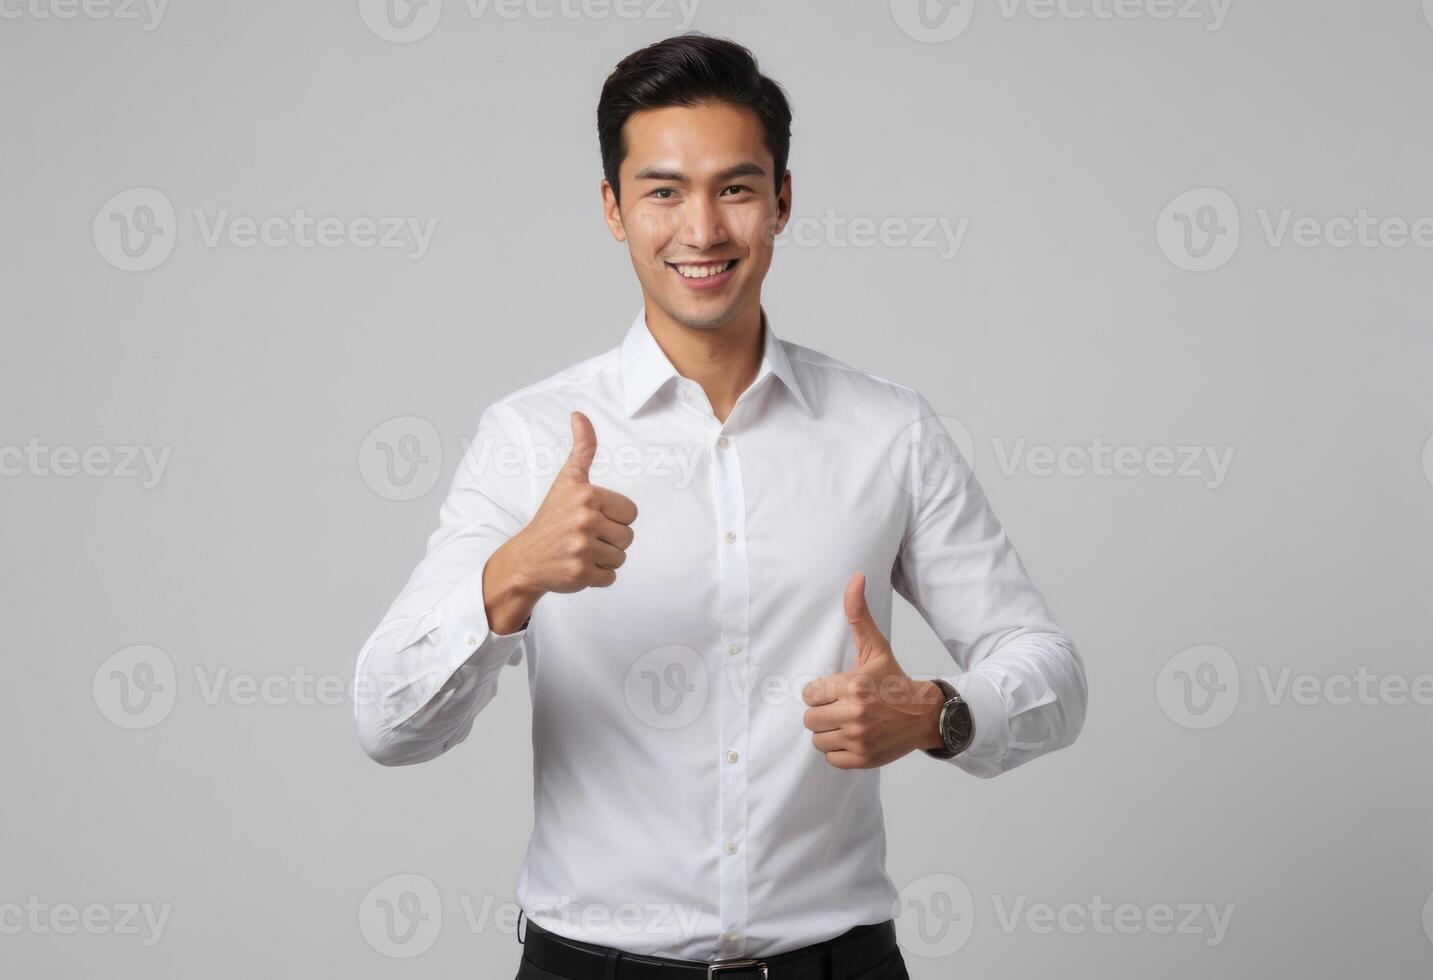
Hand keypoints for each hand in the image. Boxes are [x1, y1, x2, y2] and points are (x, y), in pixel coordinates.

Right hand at [482, 411, 637, 632]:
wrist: (525, 558)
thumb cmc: (551, 517)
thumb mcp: (567, 480)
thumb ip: (582, 448)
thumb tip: (579, 415)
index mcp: (586, 495)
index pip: (631, 512)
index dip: (615, 517)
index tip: (592, 517)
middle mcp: (584, 520)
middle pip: (628, 536)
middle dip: (611, 539)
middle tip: (584, 536)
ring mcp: (582, 548)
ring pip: (621, 557)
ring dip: (605, 558)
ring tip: (581, 551)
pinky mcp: (581, 573)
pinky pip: (610, 577)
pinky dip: (598, 576)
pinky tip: (578, 566)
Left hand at [801, 572, 945, 768]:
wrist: (925, 715)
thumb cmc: (894, 681)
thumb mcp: (876, 647)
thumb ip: (859, 615)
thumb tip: (855, 577)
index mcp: (854, 686)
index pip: (810, 694)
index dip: (820, 692)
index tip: (836, 690)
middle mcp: (856, 714)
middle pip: (810, 718)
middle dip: (822, 712)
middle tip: (841, 707)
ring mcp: (859, 739)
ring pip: (817, 739)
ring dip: (828, 731)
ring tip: (847, 722)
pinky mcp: (862, 759)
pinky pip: (830, 757)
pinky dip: (838, 750)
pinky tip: (853, 738)